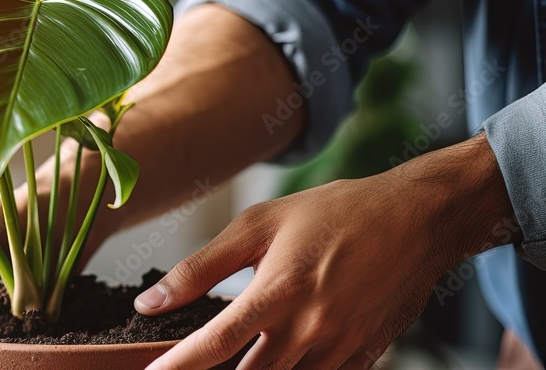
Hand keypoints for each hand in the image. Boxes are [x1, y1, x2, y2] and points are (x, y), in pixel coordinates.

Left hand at [135, 134, 517, 368]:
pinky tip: (280, 358)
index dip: (179, 365)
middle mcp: (310, 328)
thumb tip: (149, 302)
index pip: (215, 343)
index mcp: (279, 291)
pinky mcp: (365, 356)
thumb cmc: (334, 213)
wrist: (418, 219)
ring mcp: (340, 347)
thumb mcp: (259, 224)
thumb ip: (200, 268)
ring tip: (244, 355)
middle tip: (191, 367)